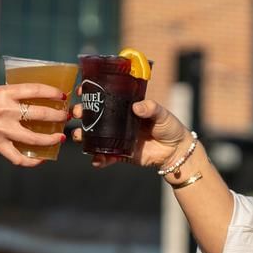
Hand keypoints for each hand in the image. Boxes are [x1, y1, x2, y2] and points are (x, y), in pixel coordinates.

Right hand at [0, 84, 68, 166]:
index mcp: (4, 93)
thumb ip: (15, 95)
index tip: (63, 96)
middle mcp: (5, 110)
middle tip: (66, 116)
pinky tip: (41, 159)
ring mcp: (2, 129)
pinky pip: (18, 157)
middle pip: (39, 114)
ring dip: (51, 139)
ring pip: (33, 138)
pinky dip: (31, 161)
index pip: (35, 89)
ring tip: (60, 137)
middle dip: (57, 116)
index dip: (52, 92)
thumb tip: (41, 95)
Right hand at [69, 97, 192, 169]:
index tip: (81, 91)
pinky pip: (105, 157)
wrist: (176, 151)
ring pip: (93, 136)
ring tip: (78, 136)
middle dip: (80, 114)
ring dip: (82, 136)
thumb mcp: (162, 114)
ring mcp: (116, 138)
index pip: (104, 98)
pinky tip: (95, 160)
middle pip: (92, 116)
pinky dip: (98, 159)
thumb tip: (137, 107)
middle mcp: (117, 122)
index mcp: (125, 108)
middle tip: (76, 113)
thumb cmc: (170, 127)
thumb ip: (151, 108)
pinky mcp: (120, 154)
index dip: (90, 94)